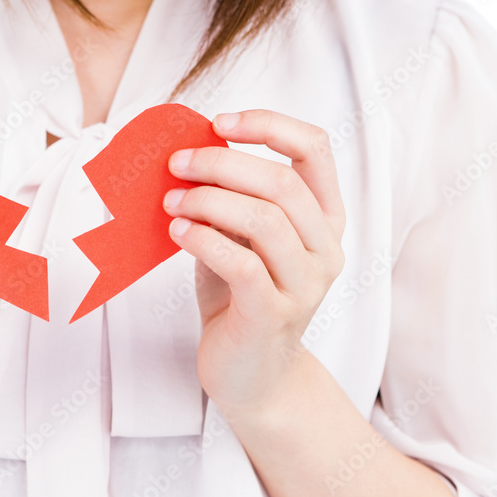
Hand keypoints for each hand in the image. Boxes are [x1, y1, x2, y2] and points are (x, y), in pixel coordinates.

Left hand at [163, 109, 346, 420]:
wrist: (252, 374)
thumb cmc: (241, 299)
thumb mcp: (242, 239)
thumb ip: (233, 199)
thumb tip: (192, 151)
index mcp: (325, 219)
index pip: (315, 149)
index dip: (269, 124)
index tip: (219, 122)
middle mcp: (326, 249)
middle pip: (281, 183)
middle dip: (220, 164)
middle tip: (175, 165)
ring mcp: (305, 285)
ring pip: (264, 220)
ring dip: (208, 201)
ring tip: (170, 203)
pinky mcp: (273, 315)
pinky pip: (242, 263)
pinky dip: (203, 239)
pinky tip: (177, 233)